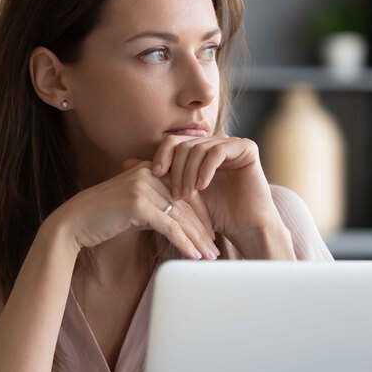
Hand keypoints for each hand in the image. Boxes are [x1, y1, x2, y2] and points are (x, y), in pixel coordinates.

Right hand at [48, 160, 219, 260]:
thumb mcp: (134, 207)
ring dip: (197, 240)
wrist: (74, 223)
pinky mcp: (138, 204)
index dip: (201, 215)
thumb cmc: (102, 218)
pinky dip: (184, 243)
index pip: (184, 192)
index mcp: (149, 170)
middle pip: (186, 204)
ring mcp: (143, 187)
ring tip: (210, 256)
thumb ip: (156, 207)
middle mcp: (148, 174)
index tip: (211, 235)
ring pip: (180, 217)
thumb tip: (179, 222)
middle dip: (203, 229)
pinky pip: (169, 226)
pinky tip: (194, 256)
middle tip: (215, 249)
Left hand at [145, 135, 283, 240]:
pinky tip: (202, 187)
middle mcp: (215, 143)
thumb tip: (125, 162)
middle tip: (175, 194)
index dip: (162, 157)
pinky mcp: (246, 148)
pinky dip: (206, 169)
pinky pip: (218, 151)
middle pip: (184, 144)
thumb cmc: (214, 216)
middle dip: (176, 169)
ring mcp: (231, 143)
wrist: (245, 228)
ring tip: (187, 195)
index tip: (154, 176)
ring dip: (189, 173)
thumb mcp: (180, 195)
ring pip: (199, 148)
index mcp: (200, 150)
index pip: (173, 143)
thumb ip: (158, 177)